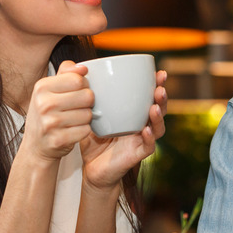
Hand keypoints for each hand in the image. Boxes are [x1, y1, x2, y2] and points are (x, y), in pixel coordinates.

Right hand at [21, 60, 95, 162]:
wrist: (36, 146)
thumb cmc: (46, 114)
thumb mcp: (50, 89)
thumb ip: (66, 73)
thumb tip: (83, 68)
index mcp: (42, 87)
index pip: (78, 79)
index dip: (83, 86)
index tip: (76, 92)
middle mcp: (43, 104)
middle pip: (87, 96)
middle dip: (87, 102)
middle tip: (76, 107)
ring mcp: (50, 123)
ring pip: (88, 114)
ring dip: (85, 118)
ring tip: (73, 120)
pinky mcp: (58, 140)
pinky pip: (86, 130)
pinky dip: (83, 131)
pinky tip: (72, 130)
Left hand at [78, 69, 167, 190]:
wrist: (90, 168)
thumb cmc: (92, 139)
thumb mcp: (85, 112)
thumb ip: (79, 90)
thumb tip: (70, 64)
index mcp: (133, 112)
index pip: (148, 95)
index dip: (156, 84)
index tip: (158, 72)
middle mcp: (141, 124)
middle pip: (159, 108)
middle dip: (162, 96)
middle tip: (160, 86)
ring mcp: (141, 139)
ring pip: (158, 126)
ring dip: (159, 115)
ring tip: (155, 106)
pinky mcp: (137, 154)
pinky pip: (148, 146)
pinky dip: (149, 138)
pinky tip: (146, 129)